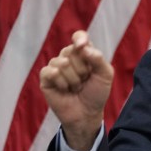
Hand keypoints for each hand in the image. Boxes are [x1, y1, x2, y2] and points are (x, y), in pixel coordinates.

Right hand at [39, 30, 113, 150]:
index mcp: (84, 53)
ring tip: (75, 87)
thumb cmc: (97, 93)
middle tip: (84, 80)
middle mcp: (68, 57)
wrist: (87, 113)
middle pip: (71, 51)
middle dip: (82, 69)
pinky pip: (51, 72)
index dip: (79, 39)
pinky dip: (61, 83)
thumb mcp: (105, 75)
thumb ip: (98, 58)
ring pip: (61, 62)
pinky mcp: (45, 78)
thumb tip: (83, 47)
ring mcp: (56, 66)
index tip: (82, 46)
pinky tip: (65, 90)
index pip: (79, 37)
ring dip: (73, 79)